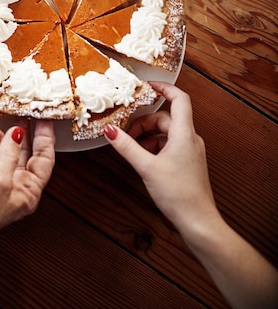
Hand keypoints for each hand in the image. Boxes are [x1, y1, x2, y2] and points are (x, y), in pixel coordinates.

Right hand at [0, 121, 54, 251]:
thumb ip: (10, 153)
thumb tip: (18, 133)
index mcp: (29, 191)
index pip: (45, 159)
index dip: (46, 138)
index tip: (44, 119)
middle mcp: (17, 187)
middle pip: (26, 154)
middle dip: (23, 135)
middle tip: (22, 115)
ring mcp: (0, 183)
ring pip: (6, 153)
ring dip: (1, 140)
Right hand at [104, 82, 218, 234]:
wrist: (198, 222)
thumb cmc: (178, 194)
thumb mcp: (146, 167)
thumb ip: (127, 147)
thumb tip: (109, 130)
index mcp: (183, 133)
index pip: (179, 98)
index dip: (164, 88)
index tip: (147, 86)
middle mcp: (190, 138)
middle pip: (166, 118)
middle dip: (144, 122)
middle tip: (126, 134)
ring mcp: (190, 151)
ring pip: (166, 133)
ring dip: (148, 136)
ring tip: (133, 149)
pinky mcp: (187, 163)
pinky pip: (169, 146)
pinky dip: (154, 147)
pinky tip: (144, 160)